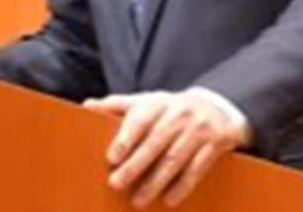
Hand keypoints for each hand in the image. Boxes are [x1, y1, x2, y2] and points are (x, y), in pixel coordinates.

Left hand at [83, 89, 245, 207]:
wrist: (216, 107)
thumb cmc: (169, 109)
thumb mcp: (147, 102)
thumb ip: (117, 105)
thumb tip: (87, 106)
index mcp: (158, 102)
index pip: (140, 119)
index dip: (126, 138)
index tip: (111, 158)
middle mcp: (179, 113)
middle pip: (155, 142)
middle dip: (135, 165)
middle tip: (116, 184)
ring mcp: (198, 129)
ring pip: (174, 159)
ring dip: (155, 181)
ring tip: (138, 200)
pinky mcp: (215, 144)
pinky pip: (197, 169)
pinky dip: (182, 186)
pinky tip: (168, 200)